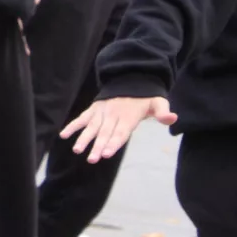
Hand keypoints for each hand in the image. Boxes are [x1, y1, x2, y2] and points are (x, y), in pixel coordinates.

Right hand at [61, 96, 176, 162]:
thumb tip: (172, 118)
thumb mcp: (158, 102)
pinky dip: (73, 125)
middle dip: (98, 146)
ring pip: (92, 127)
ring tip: (77, 150)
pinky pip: (82, 118)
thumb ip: (163, 112)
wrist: (130, 77)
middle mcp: (113, 115)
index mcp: (128, 116)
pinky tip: (63, 135)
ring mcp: (102, 112)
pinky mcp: (94, 109)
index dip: (114, 143)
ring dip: (84, 138)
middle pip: (105, 133)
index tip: (107, 154)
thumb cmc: (145, 96)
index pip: (121, 132)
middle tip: (92, 159)